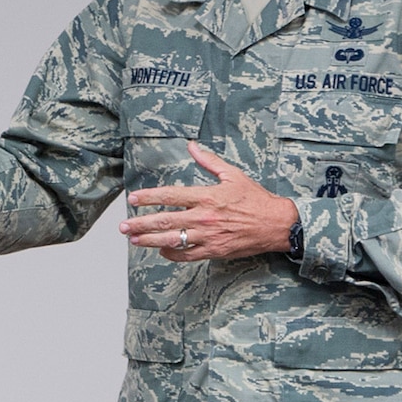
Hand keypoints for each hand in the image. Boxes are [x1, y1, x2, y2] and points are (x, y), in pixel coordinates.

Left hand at [120, 142, 297, 261]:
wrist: (278, 224)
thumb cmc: (256, 198)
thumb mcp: (233, 175)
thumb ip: (209, 162)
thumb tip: (192, 146)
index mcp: (207, 196)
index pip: (170, 196)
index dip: (148, 198)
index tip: (132, 199)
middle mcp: (204, 217)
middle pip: (165, 220)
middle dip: (140, 224)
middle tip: (123, 226)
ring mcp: (208, 236)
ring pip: (172, 240)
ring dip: (149, 240)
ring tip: (133, 240)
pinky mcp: (214, 251)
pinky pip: (187, 255)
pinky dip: (171, 254)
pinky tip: (161, 250)